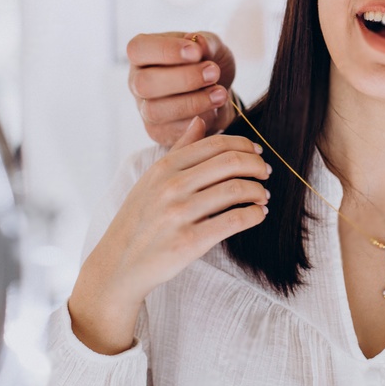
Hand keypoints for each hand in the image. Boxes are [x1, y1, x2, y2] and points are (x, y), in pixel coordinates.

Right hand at [68, 117, 270, 353]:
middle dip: (257, 165)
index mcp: (164, 167)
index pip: (217, 143)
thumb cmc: (140, 220)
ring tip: (263, 196)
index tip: (257, 153)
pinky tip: (258, 215)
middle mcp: (171, 186)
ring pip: (237, 189)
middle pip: (231, 162)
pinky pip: (235, 220)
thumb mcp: (151, 179)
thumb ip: (180, 149)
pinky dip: (254, 214)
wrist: (118, 265)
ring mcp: (179, 213)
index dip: (245, 145)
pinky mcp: (190, 241)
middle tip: (266, 173)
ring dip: (259, 191)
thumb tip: (200, 119)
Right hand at [127, 31, 237, 145]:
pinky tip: (215, 109)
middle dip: (184, 79)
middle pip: (145, 83)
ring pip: (156, 111)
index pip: (138, 49)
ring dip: (193, 102)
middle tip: (213, 73)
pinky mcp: (158, 131)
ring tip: (220, 93)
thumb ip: (206, 42)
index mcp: (142, 54)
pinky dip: (198, 120)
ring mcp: (145, 109)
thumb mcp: (212, 47)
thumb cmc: (208, 63)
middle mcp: (137, 82)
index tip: (196, 53)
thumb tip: (197, 41)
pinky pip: (172, 131)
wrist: (219, 93)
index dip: (166, 51)